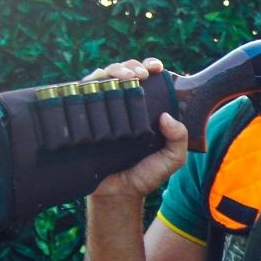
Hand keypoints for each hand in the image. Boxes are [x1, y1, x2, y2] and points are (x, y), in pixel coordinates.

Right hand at [84, 57, 188, 200]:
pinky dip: (90, 83)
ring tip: (126, 77)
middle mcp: (121, 105)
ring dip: (113, 70)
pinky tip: (100, 83)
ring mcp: (101, 109)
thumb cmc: (145, 175)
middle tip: (140, 75)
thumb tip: (166, 116)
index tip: (157, 68)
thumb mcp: (172, 159)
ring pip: (102, 78)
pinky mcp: (83, 116)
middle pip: (123, 73)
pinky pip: (82, 93)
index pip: (145, 80)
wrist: (117, 194)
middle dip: (131, 66)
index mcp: (143, 109)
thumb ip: (179, 139)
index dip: (149, 67)